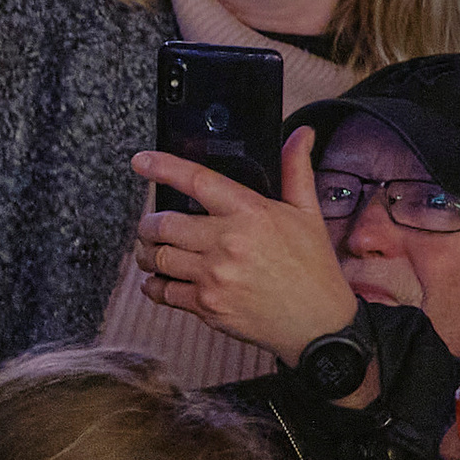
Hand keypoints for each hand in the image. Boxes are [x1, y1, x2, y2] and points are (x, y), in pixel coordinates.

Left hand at [131, 128, 366, 368]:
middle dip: (148, 224)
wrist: (319, 325)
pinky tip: (160, 280)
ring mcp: (215, 276)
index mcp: (250, 213)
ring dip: (147, 253)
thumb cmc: (313, 267)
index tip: (140, 161)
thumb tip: (302, 134)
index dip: (163, 167)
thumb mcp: (308, 214)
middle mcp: (228, 242)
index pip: (197, 181)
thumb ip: (296, 170)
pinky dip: (154, 285)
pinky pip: (163, 292)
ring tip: (152, 250)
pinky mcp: (207, 306)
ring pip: (157, 258)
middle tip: (150, 225)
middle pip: (163, 223)